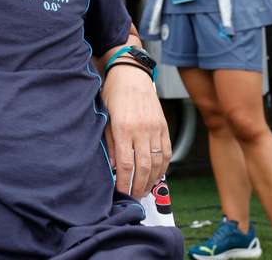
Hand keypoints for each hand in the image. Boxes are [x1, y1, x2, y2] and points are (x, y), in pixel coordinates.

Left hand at [101, 64, 170, 198]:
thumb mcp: (104, 116)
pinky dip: (163, 168)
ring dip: (151, 181)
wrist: (131, 75)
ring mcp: (155, 129)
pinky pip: (166, 153)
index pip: (126, 163)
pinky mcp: (164, 127)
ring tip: (144, 191)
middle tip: (133, 197)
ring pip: (157, 163)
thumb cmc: (113, 94)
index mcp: (123, 128)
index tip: (120, 193)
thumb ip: (109, 141)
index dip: (124, 182)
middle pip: (143, 167)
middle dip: (138, 186)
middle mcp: (142, 130)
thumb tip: (113, 166)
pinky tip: (156, 176)